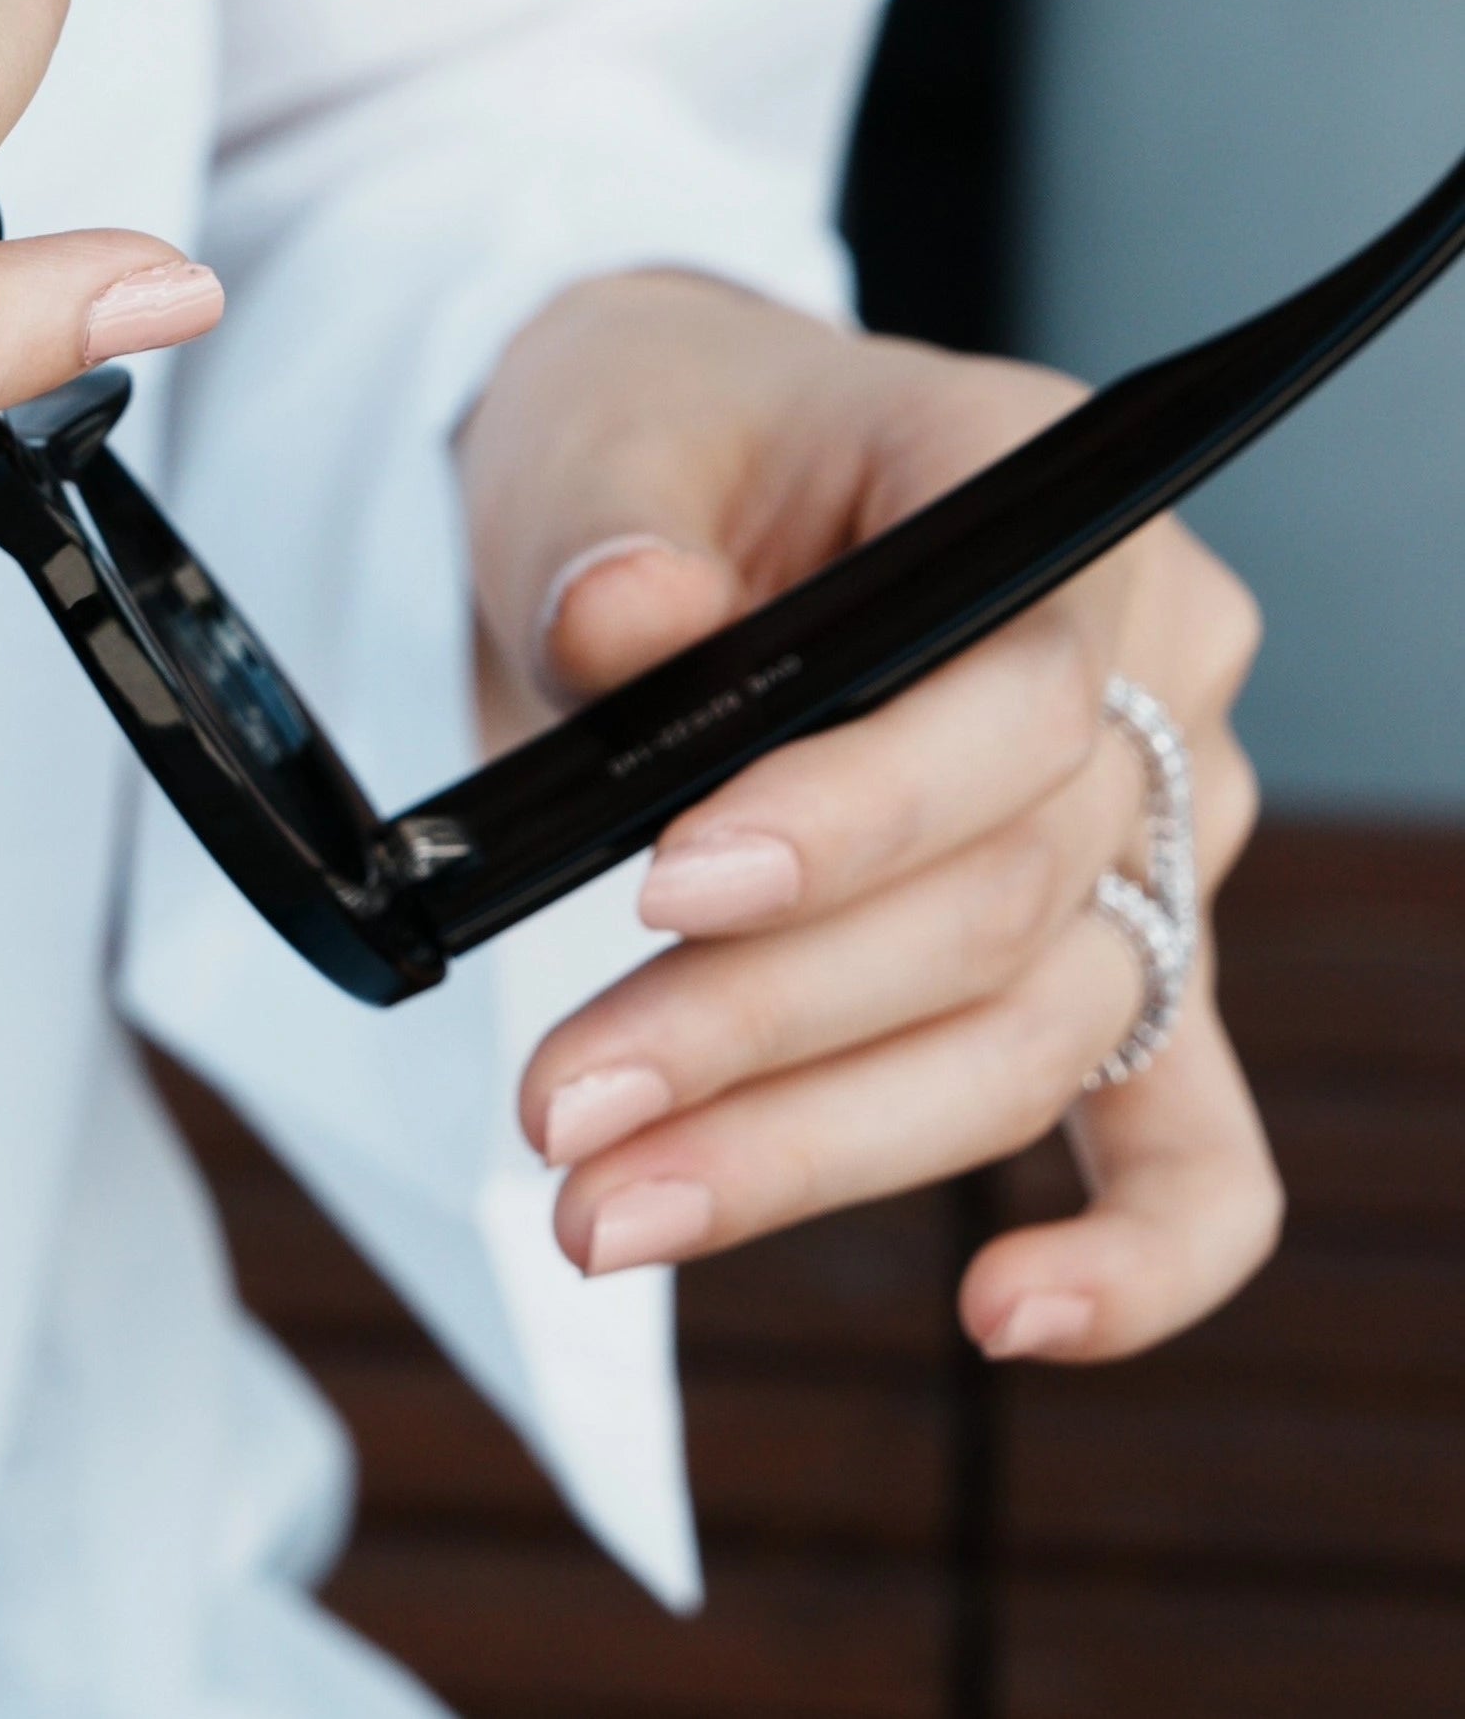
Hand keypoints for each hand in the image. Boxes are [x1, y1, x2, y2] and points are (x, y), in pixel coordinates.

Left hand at [458, 273, 1279, 1362]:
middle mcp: (1147, 664)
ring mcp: (1154, 830)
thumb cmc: (658, 432)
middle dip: (761, 1024)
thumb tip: (624, 622)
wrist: (673, 465)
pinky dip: (1131, 1252)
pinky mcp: (1118, 957)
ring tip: (604, 1207)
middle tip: (563, 1109)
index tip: (667, 889)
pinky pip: (1187, 1139)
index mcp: (1047, 487)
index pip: (1011, 692)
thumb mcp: (593, 436)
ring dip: (814, 1148)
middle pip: (999, 897)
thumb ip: (608, 533)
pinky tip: (1006, 1318)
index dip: (852, 814)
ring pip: (1030, 1036)